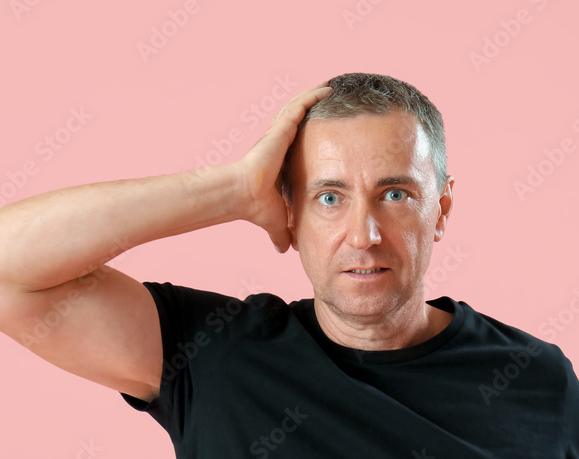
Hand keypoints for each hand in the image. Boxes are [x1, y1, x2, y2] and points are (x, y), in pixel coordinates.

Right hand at [233, 81, 331, 252]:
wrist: (244, 195)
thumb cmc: (257, 207)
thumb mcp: (278, 221)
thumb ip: (282, 233)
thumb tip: (286, 250)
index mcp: (280, 158)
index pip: (299, 140)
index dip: (312, 132)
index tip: (327, 128)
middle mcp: (280, 142)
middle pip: (301, 119)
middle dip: (316, 108)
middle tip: (333, 100)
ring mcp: (279, 133)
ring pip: (300, 108)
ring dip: (316, 96)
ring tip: (333, 86)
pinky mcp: (281, 129)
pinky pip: (300, 106)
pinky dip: (314, 95)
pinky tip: (328, 88)